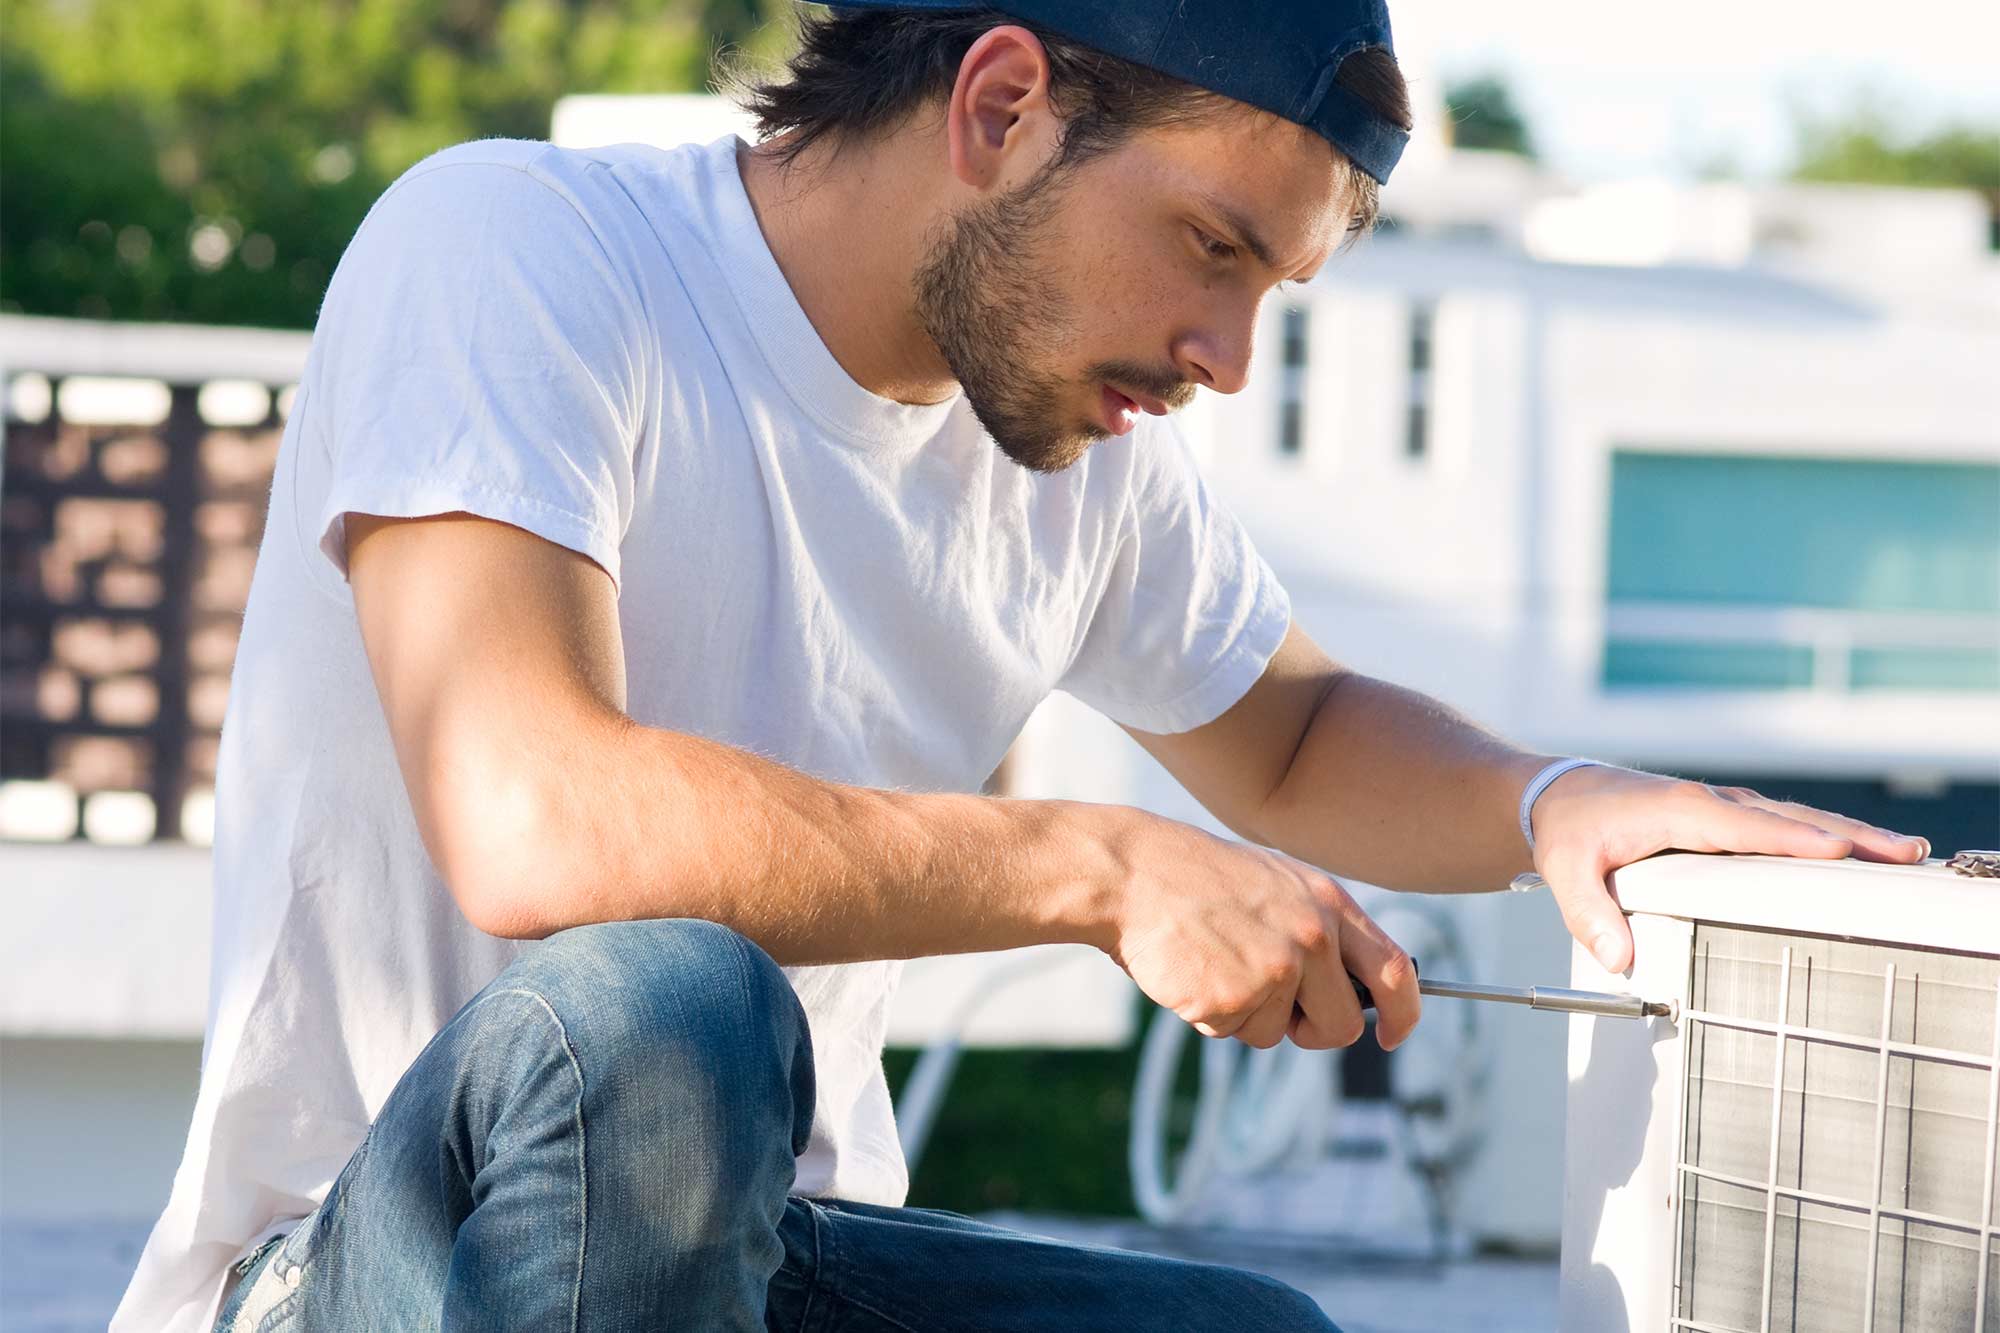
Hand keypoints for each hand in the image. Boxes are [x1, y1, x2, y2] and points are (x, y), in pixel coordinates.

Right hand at [1095, 810, 1419, 1050]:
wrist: (1130, 872)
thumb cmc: (1199, 879)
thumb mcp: (1277, 883)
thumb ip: (1320, 929)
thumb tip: (1352, 989)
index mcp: (1328, 903)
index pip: (1392, 971)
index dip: (1404, 1014)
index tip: (1392, 1036)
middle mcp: (1310, 938)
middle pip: (1342, 1025)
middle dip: (1312, 1029)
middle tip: (1273, 1006)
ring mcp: (1272, 970)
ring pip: (1277, 1034)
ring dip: (1246, 1015)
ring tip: (1214, 962)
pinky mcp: (1231, 1000)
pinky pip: (1231, 1033)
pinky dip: (1209, 1015)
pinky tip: (1191, 971)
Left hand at [1528, 765, 1930, 972]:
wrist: (1559, 793)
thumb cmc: (1568, 828)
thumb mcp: (1566, 870)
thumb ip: (1589, 914)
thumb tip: (1617, 958)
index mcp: (1678, 811)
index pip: (1745, 826)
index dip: (1790, 839)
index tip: (1837, 849)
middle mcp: (1709, 803)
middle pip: (1789, 820)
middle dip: (1847, 835)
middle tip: (1902, 853)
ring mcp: (1723, 808)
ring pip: (1794, 820)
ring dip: (1848, 833)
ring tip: (1903, 853)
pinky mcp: (1727, 817)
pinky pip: (1783, 825)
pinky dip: (1824, 834)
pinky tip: (1859, 852)